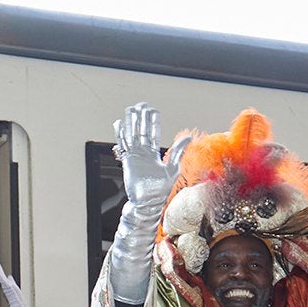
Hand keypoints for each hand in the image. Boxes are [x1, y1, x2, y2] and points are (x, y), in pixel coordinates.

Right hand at [111, 103, 189, 218]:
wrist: (147, 202)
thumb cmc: (160, 189)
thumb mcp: (173, 168)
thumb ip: (178, 151)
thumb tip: (188, 137)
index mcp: (153, 153)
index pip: (153, 133)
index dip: (153, 122)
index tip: (152, 111)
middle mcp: (143, 153)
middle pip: (141, 130)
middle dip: (141, 118)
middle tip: (141, 105)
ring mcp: (135, 156)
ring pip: (132, 135)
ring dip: (131, 122)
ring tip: (130, 109)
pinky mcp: (127, 160)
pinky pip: (123, 144)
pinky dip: (120, 134)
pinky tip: (119, 124)